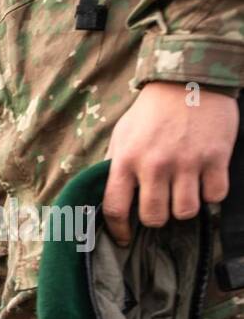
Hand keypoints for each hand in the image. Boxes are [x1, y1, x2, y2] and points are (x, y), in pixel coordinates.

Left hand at [103, 83, 237, 243]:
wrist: (190, 80)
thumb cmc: (152, 111)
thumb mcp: (123, 134)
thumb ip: (115, 165)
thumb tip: (103, 194)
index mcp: (126, 160)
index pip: (115, 209)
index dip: (118, 230)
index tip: (124, 238)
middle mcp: (155, 165)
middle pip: (153, 217)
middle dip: (156, 219)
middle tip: (160, 207)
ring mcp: (187, 162)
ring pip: (185, 212)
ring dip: (184, 208)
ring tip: (183, 194)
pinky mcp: (216, 157)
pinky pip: (215, 196)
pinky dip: (212, 194)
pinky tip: (206, 182)